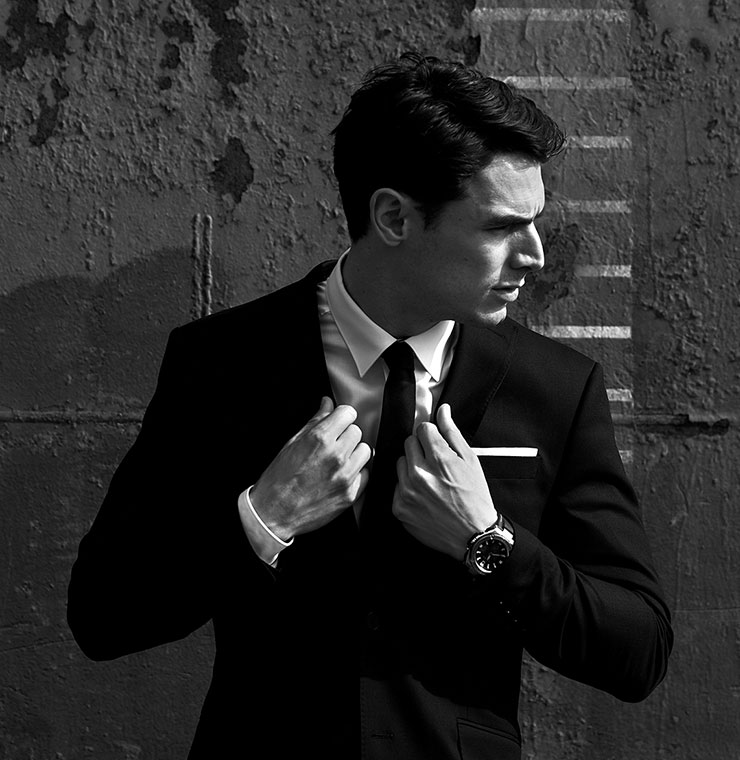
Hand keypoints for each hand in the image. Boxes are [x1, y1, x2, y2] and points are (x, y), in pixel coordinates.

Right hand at [247, 397, 371, 540]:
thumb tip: (327, 403)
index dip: (342, 416)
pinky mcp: (351, 494)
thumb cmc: (279, 477)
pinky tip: (341, 475)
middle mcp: (336, 456)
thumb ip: (315, 421)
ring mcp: (345, 476)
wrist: (274, 513)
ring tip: (339, 460)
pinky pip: (366, 473)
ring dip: (354, 452)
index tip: (338, 422)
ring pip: (366, 451)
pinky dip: (357, 472)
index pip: (348, 413)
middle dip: (346, 435)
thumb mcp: (292, 443)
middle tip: (334, 444)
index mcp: (319, 439)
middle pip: (357, 431)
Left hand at [393, 403, 496, 559]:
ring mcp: (407, 491)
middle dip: (421, 448)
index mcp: (439, 459)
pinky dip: (407, 488)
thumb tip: (443, 411)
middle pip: (409, 443)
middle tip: (435, 463)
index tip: (435, 442)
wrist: (473, 535)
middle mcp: (420, 473)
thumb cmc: (475, 498)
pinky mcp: (399, 507)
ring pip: (400, 463)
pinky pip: (397, 485)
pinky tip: (424, 496)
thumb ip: (452, 433)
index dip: (431, 434)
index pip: (422, 429)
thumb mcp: (470, 460)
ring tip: (430, 480)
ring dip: (412, 467)